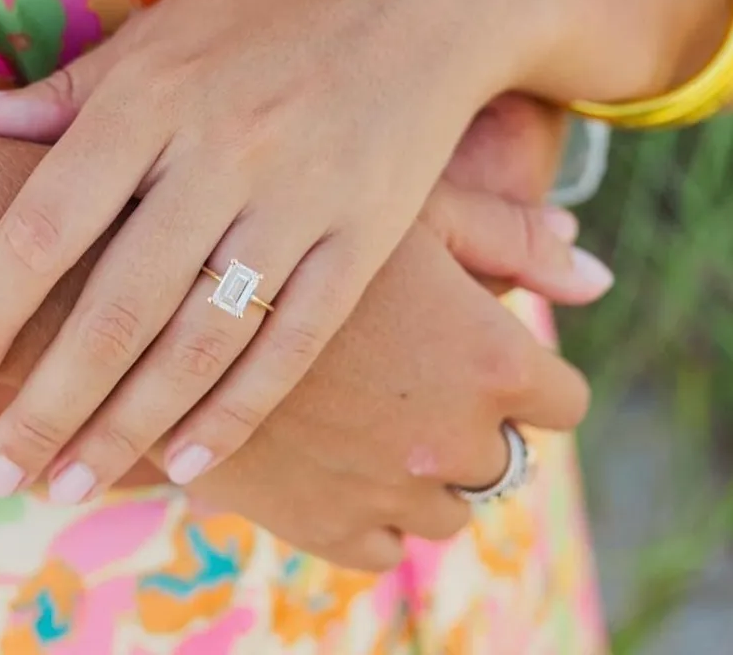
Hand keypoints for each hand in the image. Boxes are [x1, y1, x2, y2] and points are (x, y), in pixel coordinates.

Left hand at [0, 0, 596, 501]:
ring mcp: (302, 200)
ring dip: (129, 427)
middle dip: (49, 404)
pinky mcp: (367, 237)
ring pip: (201, 341)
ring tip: (69, 484)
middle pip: (117, 307)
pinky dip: (238, 410)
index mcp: (150, 98)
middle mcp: (221, 153)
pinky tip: (184, 462)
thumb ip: (59, 93)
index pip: (43, 228)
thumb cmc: (266, 17)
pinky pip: (294, 341)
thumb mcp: (155, 35)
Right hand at [184, 222, 588, 571]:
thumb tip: (595, 275)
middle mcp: (452, 440)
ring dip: (422, 472)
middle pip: (502, 458)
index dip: (525, 377)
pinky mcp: (325, 529)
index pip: (562, 400)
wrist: (160, 298)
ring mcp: (389, 494)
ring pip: (447, 509)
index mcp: (488, 362)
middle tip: (407, 378)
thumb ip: (508, 239)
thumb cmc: (290, 232)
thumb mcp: (405, 209)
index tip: (483, 359)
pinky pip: (384, 545)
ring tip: (368, 418)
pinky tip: (338, 462)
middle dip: (469, 423)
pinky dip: (373, 513)